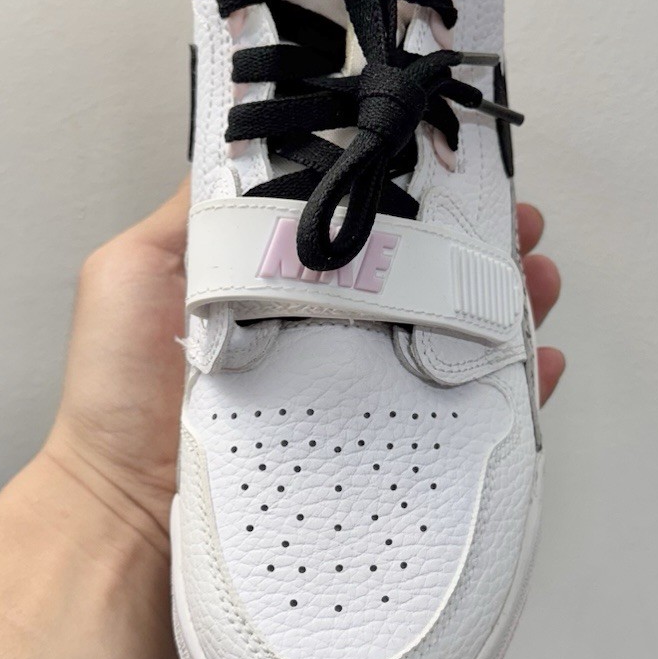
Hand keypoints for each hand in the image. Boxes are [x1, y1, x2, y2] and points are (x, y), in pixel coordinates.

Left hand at [45, 182, 564, 543]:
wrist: (122, 521)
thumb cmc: (118, 399)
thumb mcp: (133, 272)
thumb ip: (191, 213)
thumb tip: (239, 137)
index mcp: (279, 286)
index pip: (364, 228)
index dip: (416, 197)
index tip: (459, 170)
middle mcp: (326, 337)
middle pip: (423, 280)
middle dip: (480, 247)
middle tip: (520, 227)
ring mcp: (356, 398)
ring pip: (452, 342)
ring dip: (506, 305)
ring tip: (539, 280)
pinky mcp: (375, 457)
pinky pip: (457, 421)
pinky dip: (509, 391)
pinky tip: (535, 364)